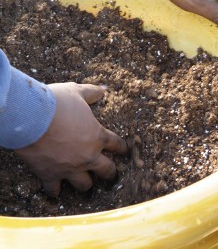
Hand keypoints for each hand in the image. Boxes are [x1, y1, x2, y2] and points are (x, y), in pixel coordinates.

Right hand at [15, 82, 127, 196]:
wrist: (31, 117)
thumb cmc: (57, 103)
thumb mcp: (76, 92)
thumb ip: (91, 92)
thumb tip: (104, 88)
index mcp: (97, 136)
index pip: (117, 144)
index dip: (122, 148)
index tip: (124, 151)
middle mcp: (88, 156)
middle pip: (106, 170)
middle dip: (110, 173)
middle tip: (109, 173)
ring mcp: (70, 168)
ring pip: (84, 185)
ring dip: (85, 184)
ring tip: (85, 184)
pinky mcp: (51, 174)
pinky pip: (54, 189)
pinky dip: (55, 190)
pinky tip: (55, 190)